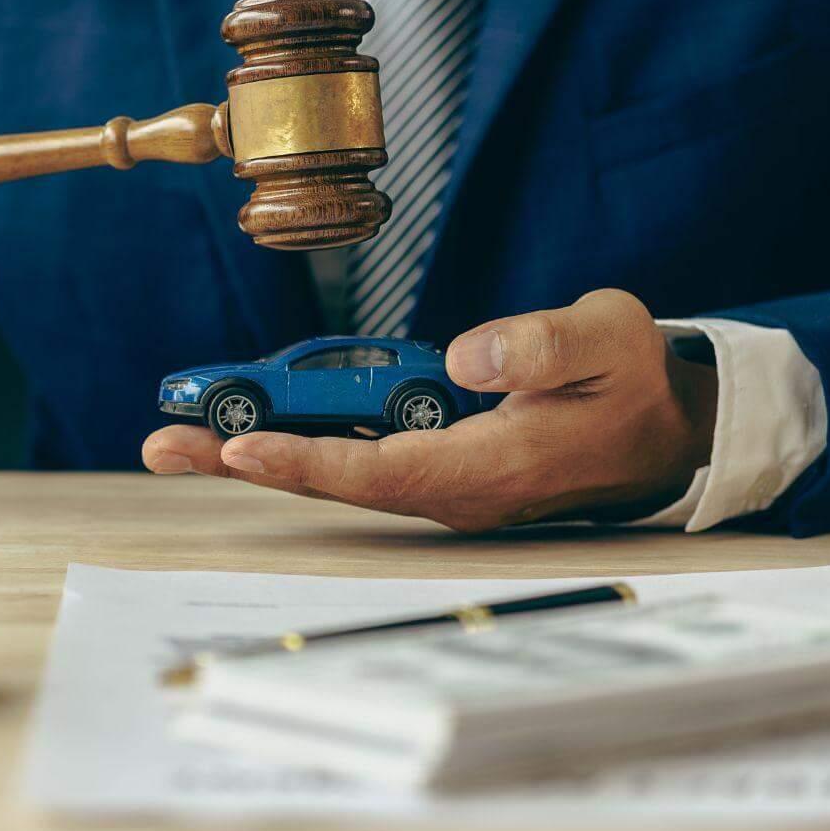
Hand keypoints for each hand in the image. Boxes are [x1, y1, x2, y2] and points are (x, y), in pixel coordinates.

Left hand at [141, 290, 719, 530]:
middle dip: (244, 461)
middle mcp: (455, 489)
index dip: (309, 459)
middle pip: (334, 481)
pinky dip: (293, 444)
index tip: (242, 443)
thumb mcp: (609, 340)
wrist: (666, 429)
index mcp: (493, 465)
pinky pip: (352, 460)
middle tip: (163, 446)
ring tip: (176, 440)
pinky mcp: (434, 469)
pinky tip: (240, 431)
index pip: (384, 469)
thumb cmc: (634, 381)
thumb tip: (466, 355)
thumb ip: (543, 344)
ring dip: (254, 455)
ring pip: (334, 474)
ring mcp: (441, 485)